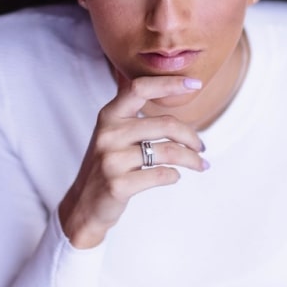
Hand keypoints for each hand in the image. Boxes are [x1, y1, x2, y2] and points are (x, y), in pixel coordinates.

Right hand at [57, 74, 208, 248]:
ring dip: (191, 159)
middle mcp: (108, 134)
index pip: (139, 88)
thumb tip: (159, 83)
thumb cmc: (108, 164)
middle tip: (201, 147)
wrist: (84, 204)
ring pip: (168, 152)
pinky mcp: (118, 185)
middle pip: (166, 124)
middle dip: (191, 137)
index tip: (195, 83)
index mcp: (109, 115)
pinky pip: (160, 175)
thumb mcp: (112, 132)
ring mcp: (112, 160)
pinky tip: (175, 176)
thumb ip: (131, 109)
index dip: (169, 83)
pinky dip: (174, 176)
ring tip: (200, 164)